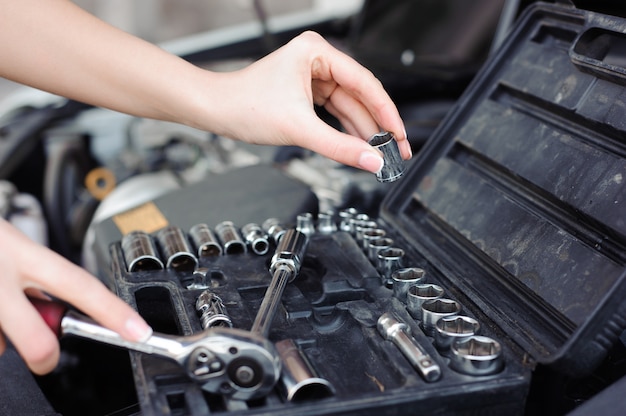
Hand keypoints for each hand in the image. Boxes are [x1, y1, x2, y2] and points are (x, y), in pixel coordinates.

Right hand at [0, 218, 151, 374]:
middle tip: (46, 355)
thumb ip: (37, 281)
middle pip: (35, 338)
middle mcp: (1, 274)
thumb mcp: (17, 246)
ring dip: (0, 337)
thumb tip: (55, 320)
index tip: (138, 331)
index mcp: (26, 254)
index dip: (112, 311)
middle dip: (44, 355)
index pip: (80, 285)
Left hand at [189, 31, 410, 172]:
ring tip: (381, 153)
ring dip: (363, 130)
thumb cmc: (244, 105)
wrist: (215, 110)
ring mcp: (312, 75)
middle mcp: (317, 59)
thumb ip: (339, 147)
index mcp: (316, 52)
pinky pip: (335, 111)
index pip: (364, 83)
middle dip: (377, 125)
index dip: (386, 113)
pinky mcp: (307, 91)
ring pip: (348, 105)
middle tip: (395, 150)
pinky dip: (346, 129)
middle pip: (359, 95)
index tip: (399, 135)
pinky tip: (359, 145)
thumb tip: (371, 160)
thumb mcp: (299, 129)